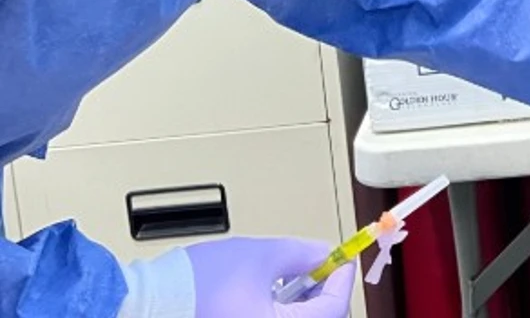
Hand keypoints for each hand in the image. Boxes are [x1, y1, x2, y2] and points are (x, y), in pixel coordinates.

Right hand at [188, 238, 354, 316]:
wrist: (151, 302)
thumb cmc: (197, 283)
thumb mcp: (261, 254)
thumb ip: (301, 253)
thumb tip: (323, 254)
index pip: (334, 310)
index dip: (342, 279)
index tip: (342, 260)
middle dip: (323, 295)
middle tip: (320, 269)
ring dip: (303, 306)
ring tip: (292, 280)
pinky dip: (281, 314)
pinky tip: (271, 296)